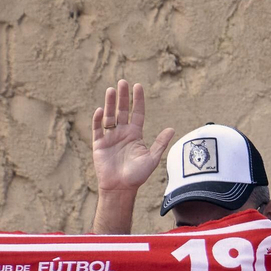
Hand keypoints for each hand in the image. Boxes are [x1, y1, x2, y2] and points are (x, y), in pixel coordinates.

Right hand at [92, 80, 174, 194]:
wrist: (121, 188)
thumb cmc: (138, 175)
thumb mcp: (152, 158)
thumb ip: (160, 143)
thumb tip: (172, 129)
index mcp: (135, 135)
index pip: (137, 113)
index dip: (137, 100)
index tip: (137, 86)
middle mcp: (122, 133)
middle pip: (122, 111)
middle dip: (122, 97)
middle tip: (122, 82)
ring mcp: (110, 137)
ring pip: (109, 116)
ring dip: (109, 103)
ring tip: (111, 90)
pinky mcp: (99, 144)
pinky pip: (98, 128)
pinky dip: (98, 119)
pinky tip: (100, 110)